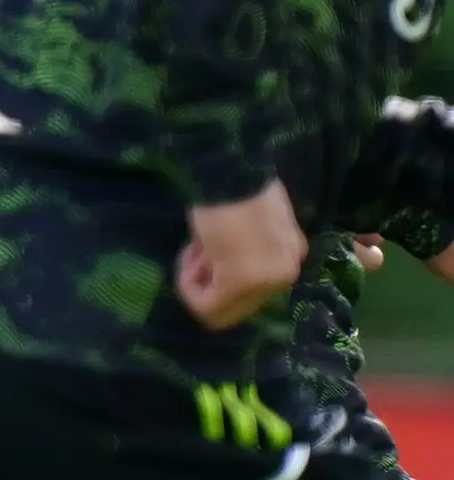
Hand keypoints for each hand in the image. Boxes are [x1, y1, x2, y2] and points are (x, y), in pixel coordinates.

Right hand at [174, 182, 305, 331]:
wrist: (229, 169)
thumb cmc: (235, 186)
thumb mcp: (249, 222)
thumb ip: (244, 248)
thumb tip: (216, 267)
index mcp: (292, 256)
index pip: (253, 290)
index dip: (219, 272)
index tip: (207, 245)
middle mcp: (286, 273)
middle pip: (237, 306)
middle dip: (208, 282)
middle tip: (198, 250)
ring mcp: (265, 280)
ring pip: (220, 310)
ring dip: (196, 282)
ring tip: (196, 247)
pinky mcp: (240, 282)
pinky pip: (205, 305)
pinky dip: (187, 285)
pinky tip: (189, 254)